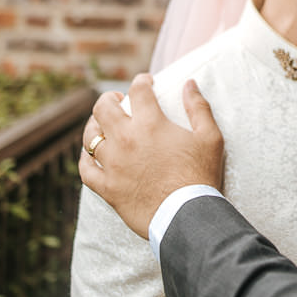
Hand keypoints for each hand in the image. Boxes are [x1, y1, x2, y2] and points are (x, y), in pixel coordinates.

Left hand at [78, 73, 224, 238]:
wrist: (188, 215)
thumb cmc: (201, 175)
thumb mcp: (210, 137)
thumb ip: (198, 107)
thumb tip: (190, 83)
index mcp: (151, 124)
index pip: (138, 91)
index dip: (141, 81)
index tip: (146, 83)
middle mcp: (126, 139)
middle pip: (103, 108)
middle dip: (109, 99)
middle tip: (118, 101)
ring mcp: (112, 164)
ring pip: (90, 137)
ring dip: (95, 126)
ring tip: (102, 125)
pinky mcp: (106, 187)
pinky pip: (86, 170)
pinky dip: (86, 160)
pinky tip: (91, 157)